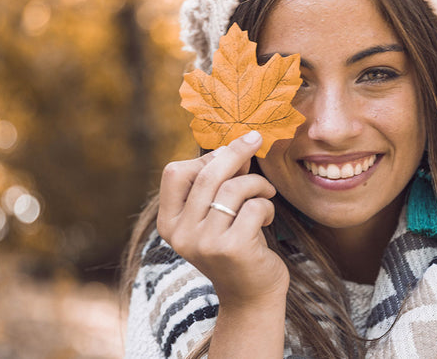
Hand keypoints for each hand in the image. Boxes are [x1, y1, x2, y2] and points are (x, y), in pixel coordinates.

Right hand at [157, 130, 288, 306]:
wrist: (250, 296)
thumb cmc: (236, 245)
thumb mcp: (219, 214)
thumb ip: (221, 182)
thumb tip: (238, 144)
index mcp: (169, 223)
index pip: (175, 173)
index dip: (204, 157)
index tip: (230, 151)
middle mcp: (181, 234)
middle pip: (207, 175)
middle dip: (235, 153)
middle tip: (256, 140)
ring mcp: (205, 243)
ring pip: (234, 189)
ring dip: (257, 184)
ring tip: (266, 193)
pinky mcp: (232, 248)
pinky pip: (254, 206)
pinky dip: (267, 205)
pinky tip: (267, 218)